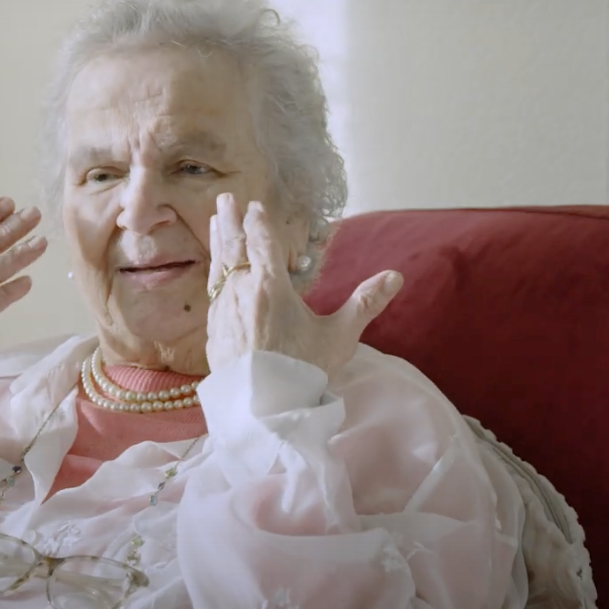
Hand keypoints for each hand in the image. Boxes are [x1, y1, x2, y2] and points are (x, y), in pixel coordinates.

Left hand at [204, 193, 402, 377]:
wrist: (263, 409)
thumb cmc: (303, 370)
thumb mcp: (339, 337)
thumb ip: (365, 303)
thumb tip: (395, 276)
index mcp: (270, 286)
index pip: (263, 242)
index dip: (260, 222)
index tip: (255, 205)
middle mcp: (241, 291)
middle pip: (234, 247)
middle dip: (231, 221)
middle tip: (225, 199)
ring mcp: (222, 310)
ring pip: (219, 267)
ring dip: (219, 241)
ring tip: (215, 221)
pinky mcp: (213, 331)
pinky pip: (212, 291)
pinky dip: (214, 271)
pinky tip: (215, 271)